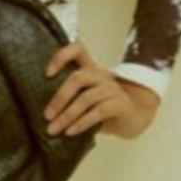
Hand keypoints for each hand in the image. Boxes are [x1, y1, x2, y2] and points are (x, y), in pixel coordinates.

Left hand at [43, 40, 160, 139]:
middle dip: (59, 98)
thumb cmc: (104, 107)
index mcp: (90, 68)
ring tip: (54, 128)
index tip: (47, 74)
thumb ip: (70, 97)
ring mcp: (113, 88)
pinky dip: (82, 123)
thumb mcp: (86, 98)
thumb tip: (45, 111)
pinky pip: (99, 112)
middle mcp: (101, 75)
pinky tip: (71, 132)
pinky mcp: (121, 104)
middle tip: (47, 115)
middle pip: (78, 77)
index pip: (77, 49)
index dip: (61, 56)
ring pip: (86, 98)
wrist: (135, 117)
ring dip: (67, 115)